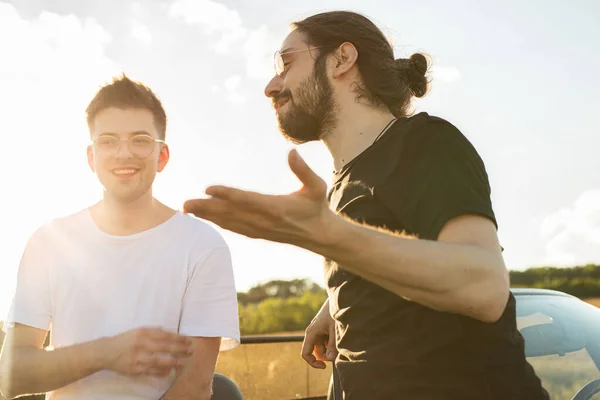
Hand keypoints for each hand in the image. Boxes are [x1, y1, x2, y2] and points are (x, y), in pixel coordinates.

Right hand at [102, 327, 192, 376]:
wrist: (106, 352)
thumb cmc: (125, 340)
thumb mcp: (139, 331)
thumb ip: (154, 331)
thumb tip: (171, 333)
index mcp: (143, 333)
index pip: (166, 335)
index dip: (179, 338)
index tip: (189, 340)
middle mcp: (142, 345)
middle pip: (166, 347)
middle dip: (181, 349)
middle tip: (191, 350)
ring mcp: (139, 358)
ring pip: (161, 361)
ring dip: (175, 362)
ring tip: (185, 361)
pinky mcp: (136, 369)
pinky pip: (153, 371)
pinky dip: (163, 371)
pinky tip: (171, 370)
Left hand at [183, 149, 338, 249]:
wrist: (319, 234)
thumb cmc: (316, 206)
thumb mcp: (316, 186)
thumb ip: (303, 170)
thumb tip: (292, 151)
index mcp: (275, 208)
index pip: (246, 200)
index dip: (226, 194)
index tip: (208, 189)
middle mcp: (264, 220)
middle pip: (230, 213)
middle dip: (206, 208)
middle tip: (184, 204)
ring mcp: (259, 229)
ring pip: (228, 222)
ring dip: (207, 216)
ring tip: (187, 210)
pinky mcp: (258, 233)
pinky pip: (233, 228)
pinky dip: (217, 222)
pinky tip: (205, 218)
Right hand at [301, 299, 337, 368]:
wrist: (338, 298)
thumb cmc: (334, 312)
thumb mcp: (335, 330)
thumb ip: (333, 345)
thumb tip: (331, 359)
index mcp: (311, 333)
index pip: (305, 354)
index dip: (313, 363)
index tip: (324, 366)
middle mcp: (313, 334)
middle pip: (317, 352)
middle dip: (327, 355)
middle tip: (339, 350)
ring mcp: (319, 332)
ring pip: (324, 348)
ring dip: (332, 348)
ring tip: (341, 339)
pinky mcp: (325, 330)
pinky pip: (327, 342)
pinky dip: (334, 342)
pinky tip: (340, 335)